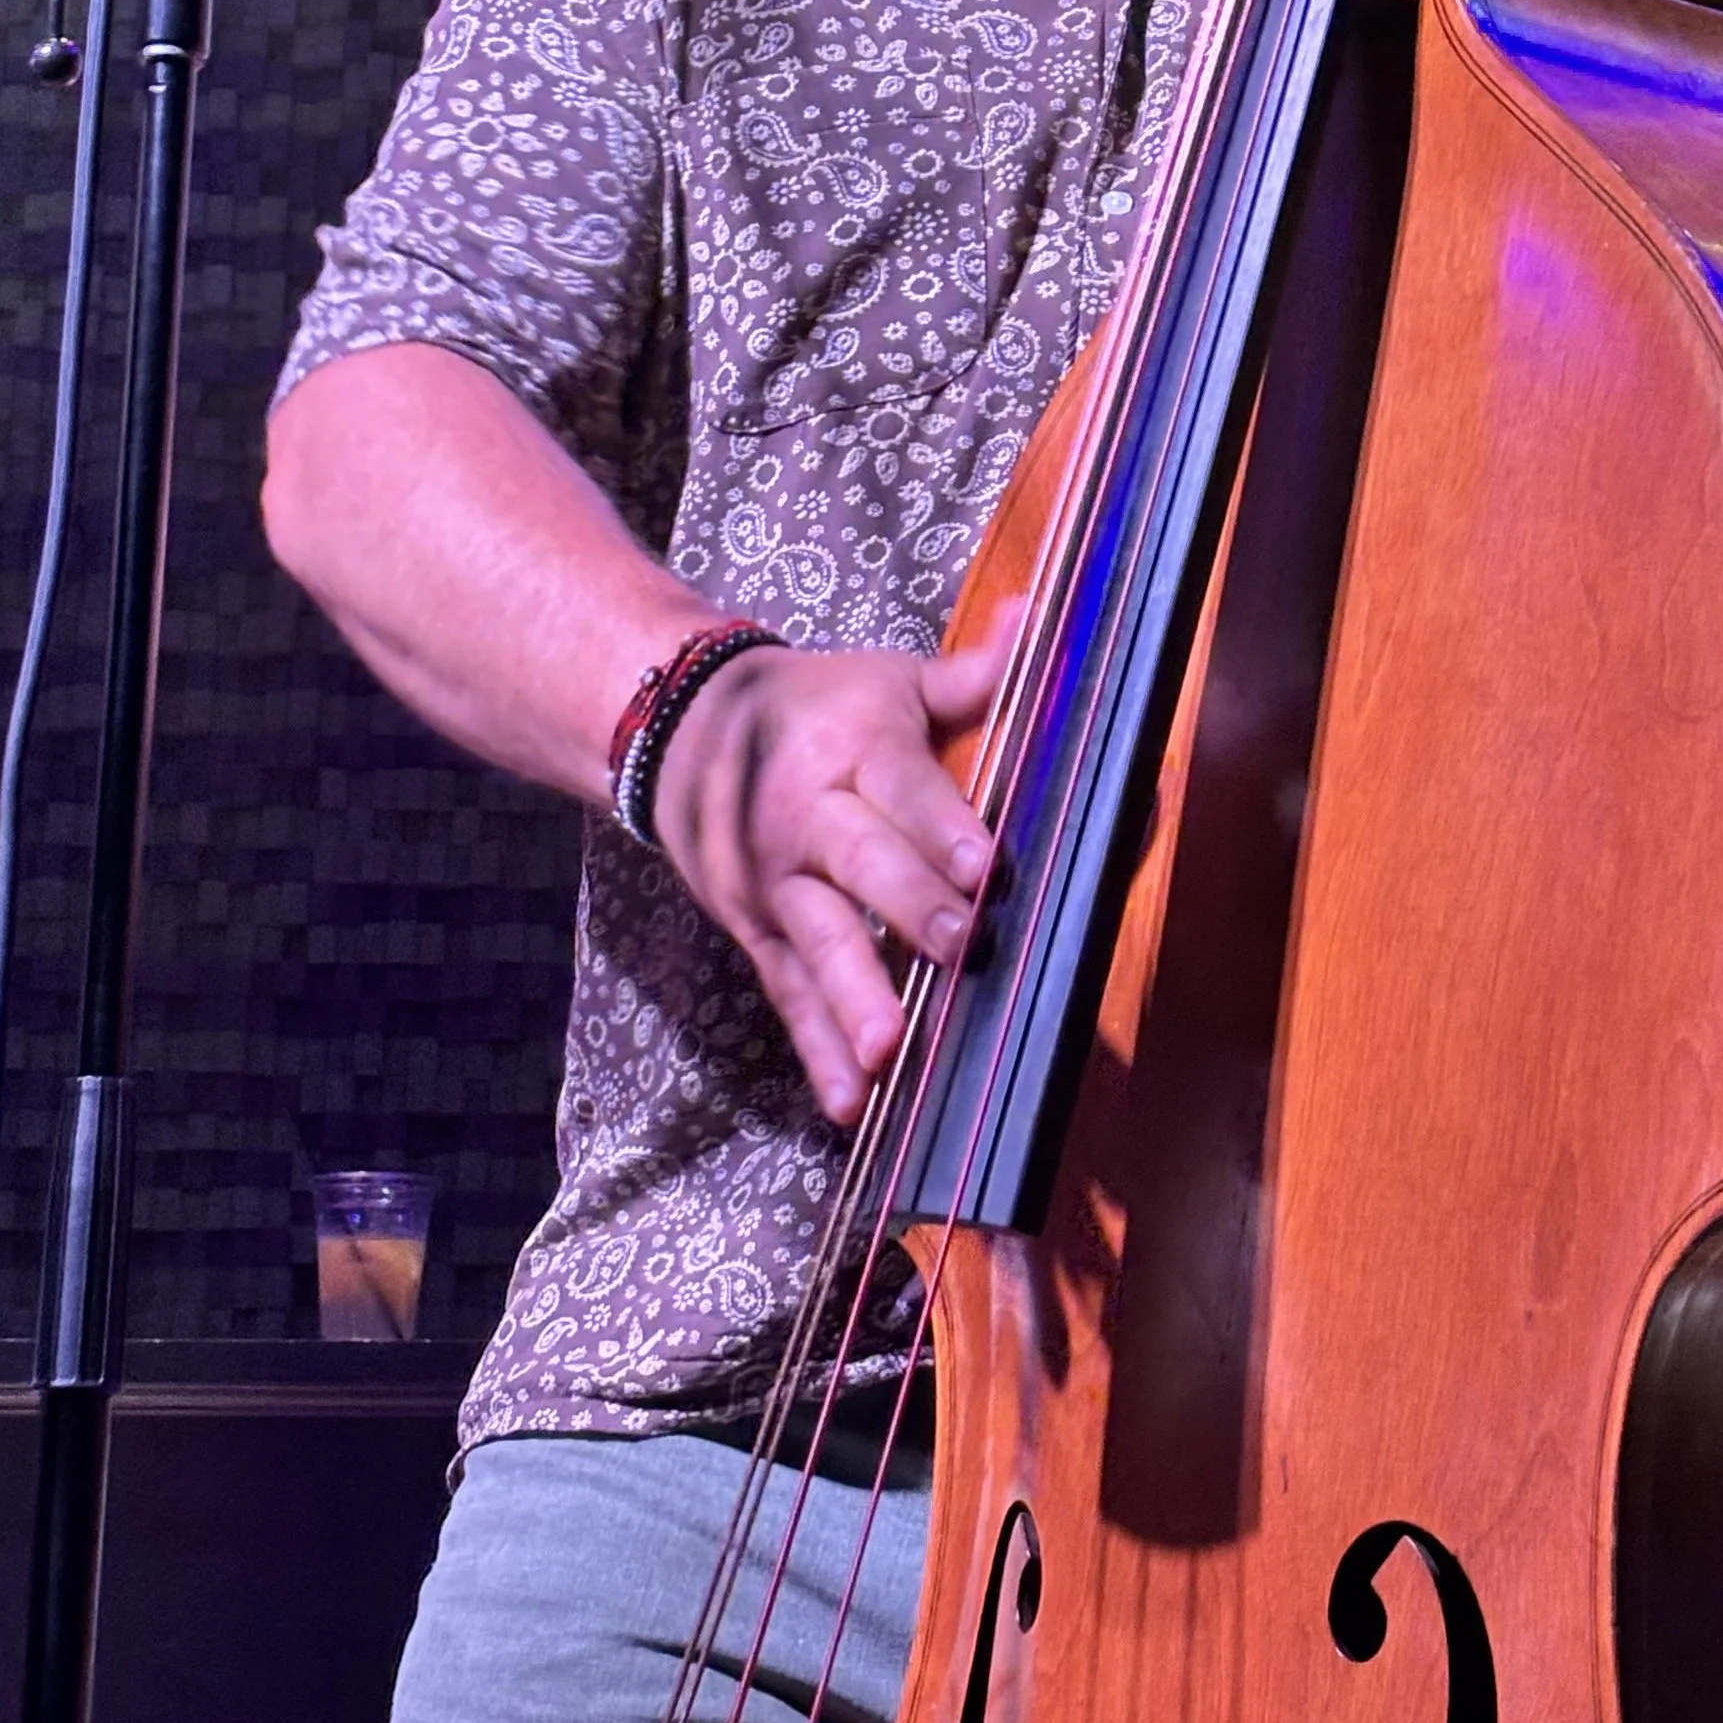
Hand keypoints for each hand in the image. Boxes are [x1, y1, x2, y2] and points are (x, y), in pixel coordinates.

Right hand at [652, 632, 1007, 1123]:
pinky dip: (816, 1052)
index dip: (942, 824)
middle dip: (909, 907)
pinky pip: (788, 997)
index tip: (985, 864)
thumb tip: (1043, 618)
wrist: (679, 731)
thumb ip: (968, 674)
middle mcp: (807, 819)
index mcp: (851, 749)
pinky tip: (848, 1105)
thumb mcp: (886, 681)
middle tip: (959, 945)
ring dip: (854, 997)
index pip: (901, 786)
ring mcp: (777, 886)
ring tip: (890, 1049)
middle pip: (861, 864)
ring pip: (819, 942)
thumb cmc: (816, 709)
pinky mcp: (758, 936)